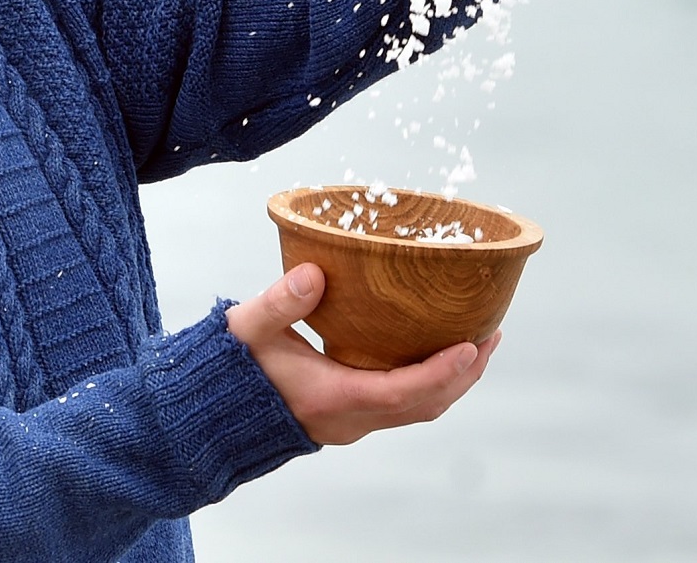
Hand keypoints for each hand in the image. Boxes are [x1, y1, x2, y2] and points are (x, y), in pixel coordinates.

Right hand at [225, 263, 500, 445]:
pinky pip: (400, 408)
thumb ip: (281, 301)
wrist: (205, 415)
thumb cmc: (228, 369)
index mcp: (332, 398)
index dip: (443, 371)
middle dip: (463, 375)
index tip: (473, 344)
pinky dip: (426, 386)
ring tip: (475, 345)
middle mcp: (348, 420)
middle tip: (491, 336)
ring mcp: (348, 424)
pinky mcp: (344, 419)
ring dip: (450, 382)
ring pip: (416, 411)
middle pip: (423, 406)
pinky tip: (430, 356)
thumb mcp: (249, 329)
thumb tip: (315, 271)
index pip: (404, 393)